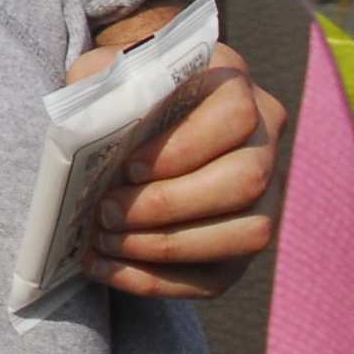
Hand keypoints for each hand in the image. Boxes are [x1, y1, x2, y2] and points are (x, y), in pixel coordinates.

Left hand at [61, 21, 283, 297]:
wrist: (132, 114)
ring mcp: (268, 192)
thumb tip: (85, 131)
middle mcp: (264, 137)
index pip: (235, 114)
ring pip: (247, 233)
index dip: (185, 147)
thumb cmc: (116, 91)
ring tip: (105, 242)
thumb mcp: (103, 73)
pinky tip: (108, 269)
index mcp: (231, 82)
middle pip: (246, 180)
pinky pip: (220, 275)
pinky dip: (158, 279)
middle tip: (107, 213)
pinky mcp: (244, 238)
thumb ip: (98, 87)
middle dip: (170, 205)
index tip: (128, 167)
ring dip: (168, 246)